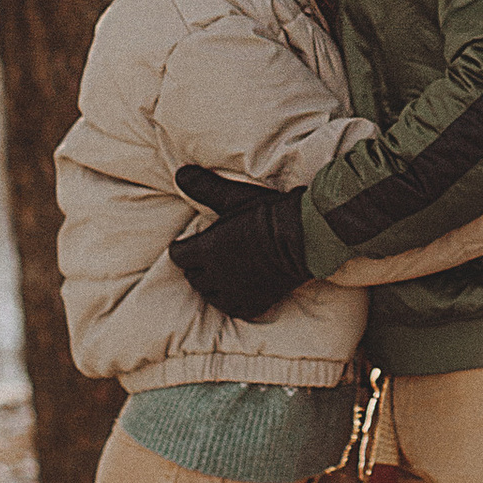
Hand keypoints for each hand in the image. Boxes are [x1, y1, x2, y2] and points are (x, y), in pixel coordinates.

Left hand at [169, 167, 312, 321]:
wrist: (303, 237)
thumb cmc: (269, 214)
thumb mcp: (234, 197)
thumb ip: (205, 188)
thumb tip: (180, 174)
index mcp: (207, 250)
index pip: (179, 256)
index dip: (180, 248)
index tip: (184, 244)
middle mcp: (217, 275)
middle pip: (193, 278)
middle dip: (194, 267)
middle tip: (201, 257)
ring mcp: (236, 292)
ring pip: (210, 295)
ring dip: (209, 285)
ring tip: (217, 274)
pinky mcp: (255, 302)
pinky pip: (233, 309)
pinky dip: (231, 301)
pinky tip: (236, 292)